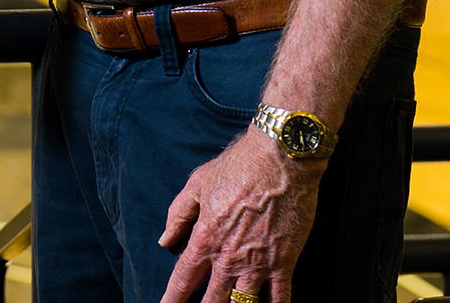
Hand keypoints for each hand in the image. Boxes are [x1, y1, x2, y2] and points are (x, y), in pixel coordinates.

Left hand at [158, 128, 322, 302]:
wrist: (280, 160)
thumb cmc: (237, 167)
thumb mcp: (197, 184)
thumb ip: (178, 215)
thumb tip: (164, 240)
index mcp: (205, 238)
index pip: (183, 279)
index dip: (172, 299)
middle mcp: (229, 258)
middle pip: (212, 300)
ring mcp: (258, 263)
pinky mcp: (284, 263)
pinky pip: (279, 298)